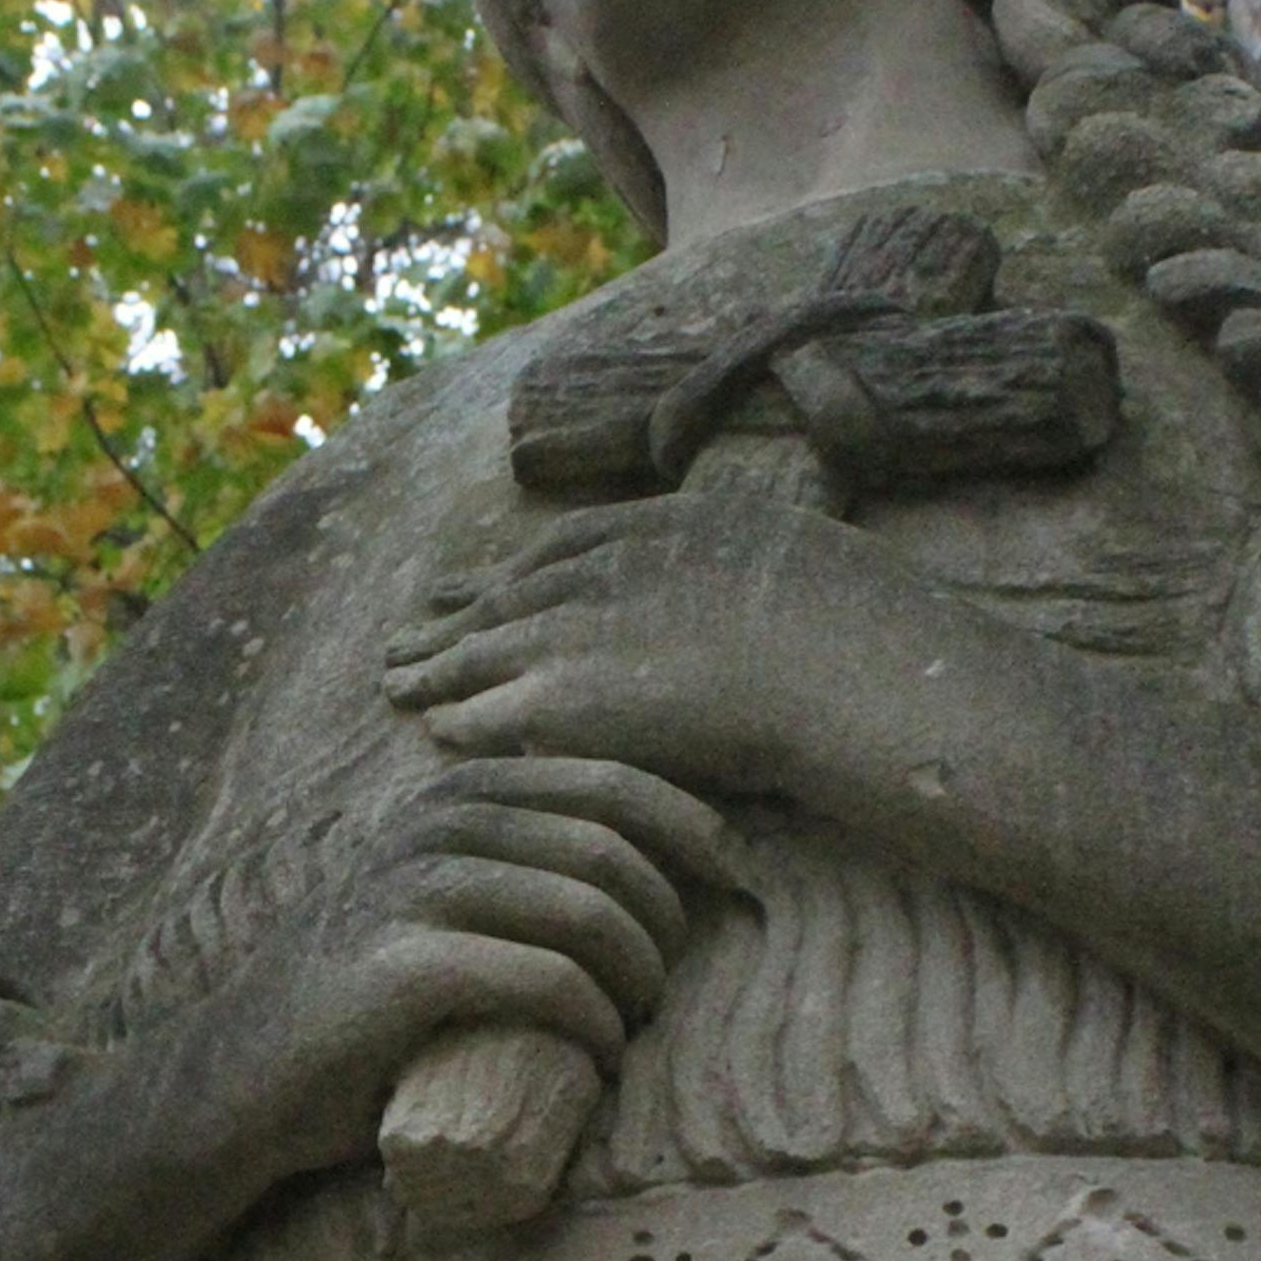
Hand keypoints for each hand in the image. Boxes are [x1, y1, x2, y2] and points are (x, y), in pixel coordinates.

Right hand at [242, 752, 739, 1180]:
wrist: (243, 1075)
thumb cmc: (370, 1000)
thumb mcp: (441, 901)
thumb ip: (517, 864)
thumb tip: (665, 870)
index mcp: (455, 795)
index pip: (609, 779)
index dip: (690, 828)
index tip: (732, 887)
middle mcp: (433, 826)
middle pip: (608, 845)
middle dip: (666, 920)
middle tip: (662, 989)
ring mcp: (412, 890)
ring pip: (585, 911)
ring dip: (636, 979)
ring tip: (629, 1027)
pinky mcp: (403, 969)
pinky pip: (544, 981)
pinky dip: (593, 1023)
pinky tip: (597, 1056)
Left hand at [384, 495, 868, 795]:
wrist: (843, 667)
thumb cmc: (860, 629)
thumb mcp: (810, 559)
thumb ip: (767, 565)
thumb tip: (781, 575)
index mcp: (665, 527)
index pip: (569, 545)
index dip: (522, 567)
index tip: (490, 579)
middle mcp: (608, 570)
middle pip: (512, 591)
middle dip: (461, 611)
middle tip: (416, 626)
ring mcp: (579, 630)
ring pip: (484, 647)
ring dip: (438, 665)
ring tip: (399, 681)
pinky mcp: (565, 699)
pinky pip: (490, 712)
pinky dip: (462, 720)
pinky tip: (439, 733)